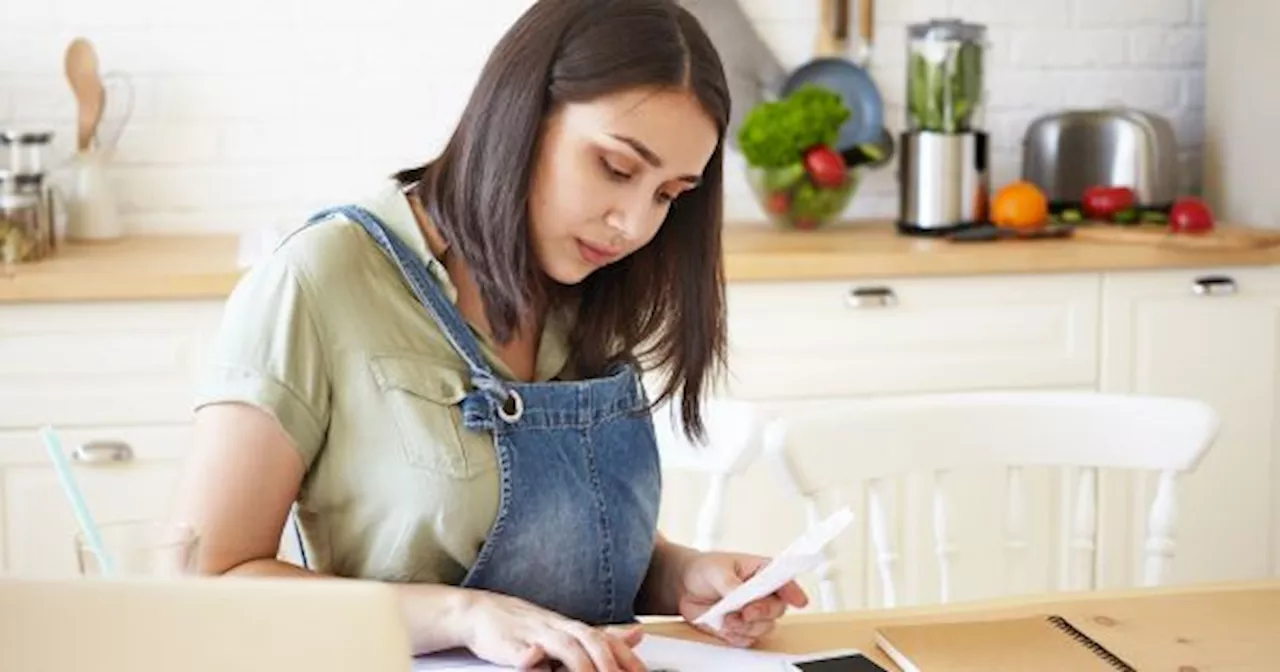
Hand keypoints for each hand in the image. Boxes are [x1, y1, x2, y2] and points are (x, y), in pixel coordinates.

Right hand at [457, 589, 647, 670]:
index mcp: (571, 627)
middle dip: (608, 662)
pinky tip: (535, 661)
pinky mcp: (509, 643)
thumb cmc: (524, 625)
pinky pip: (522, 651)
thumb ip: (600, 635)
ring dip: (580, 664)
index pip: (606, 640)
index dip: (626, 657)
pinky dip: (530, 657)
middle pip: (589, 640)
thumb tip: (637, 634)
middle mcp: (557, 628)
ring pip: (563, 646)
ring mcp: (534, 634)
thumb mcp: (566, 629)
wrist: (479, 612)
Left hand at [674, 552, 808, 647]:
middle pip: (778, 609)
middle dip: (761, 613)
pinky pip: (746, 639)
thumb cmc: (705, 569)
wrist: (684, 586)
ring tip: (726, 617)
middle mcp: (762, 594)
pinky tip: (722, 625)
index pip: (785, 581)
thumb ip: (731, 584)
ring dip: (745, 626)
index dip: (794, 591)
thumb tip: (740, 596)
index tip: (799, 600)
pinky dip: (734, 635)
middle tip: (745, 611)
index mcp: (762, 572)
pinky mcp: (741, 628)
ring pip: (763, 628)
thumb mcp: (717, 570)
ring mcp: (753, 613)